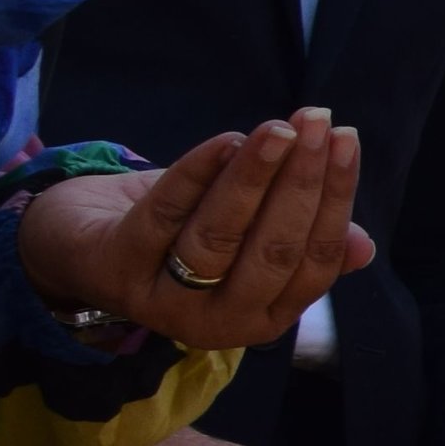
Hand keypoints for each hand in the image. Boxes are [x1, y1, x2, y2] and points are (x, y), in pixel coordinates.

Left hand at [21, 111, 374, 348]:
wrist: (82, 244)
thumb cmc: (182, 234)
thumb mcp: (248, 240)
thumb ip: (300, 242)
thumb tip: (363, 245)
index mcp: (264, 317)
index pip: (315, 261)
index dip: (335, 199)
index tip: (345, 142)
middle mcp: (218, 322)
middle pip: (273, 252)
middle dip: (301, 182)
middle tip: (319, 122)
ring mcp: (164, 302)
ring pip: (220, 236)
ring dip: (254, 176)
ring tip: (279, 126)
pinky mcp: (116, 269)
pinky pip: (164, 215)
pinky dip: (197, 175)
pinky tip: (226, 141)